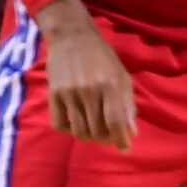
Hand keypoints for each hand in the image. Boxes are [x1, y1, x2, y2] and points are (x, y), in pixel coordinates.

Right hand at [39, 0, 136, 150]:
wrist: (72, 38)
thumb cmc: (103, 57)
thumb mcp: (122, 76)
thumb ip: (128, 104)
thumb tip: (132, 133)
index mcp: (110, 85)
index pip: (115, 121)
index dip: (121, 139)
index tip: (126, 149)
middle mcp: (89, 91)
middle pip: (96, 129)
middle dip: (106, 139)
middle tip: (110, 137)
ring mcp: (69, 94)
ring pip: (78, 130)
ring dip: (89, 137)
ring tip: (96, 132)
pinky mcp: (53, 94)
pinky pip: (59, 124)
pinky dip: (69, 130)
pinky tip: (77, 124)